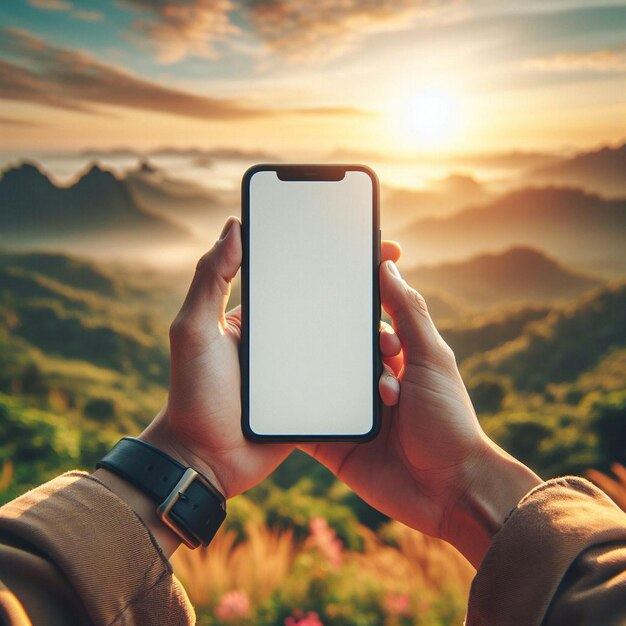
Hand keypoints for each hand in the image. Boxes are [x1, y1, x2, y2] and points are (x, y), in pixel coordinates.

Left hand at [139, 219, 406, 500]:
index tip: (356, 235)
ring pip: (344, 341)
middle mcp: (284, 338)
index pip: (297, 275)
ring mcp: (301, 368)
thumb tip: (233, 226)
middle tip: (389, 260)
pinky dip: (366, 370)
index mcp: (260, 316)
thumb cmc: (193, 392)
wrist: (204, 458)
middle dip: (361, 282)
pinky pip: (345, 379)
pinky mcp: (313, 397)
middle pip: (329, 304)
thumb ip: (210, 279)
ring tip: (394, 324)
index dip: (326, 252)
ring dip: (371, 328)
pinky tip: (389, 362)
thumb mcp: (194, 329)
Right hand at [302, 256, 540, 567]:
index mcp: (395, 361)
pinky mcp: (333, 444)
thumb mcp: (431, 358)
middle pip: (336, 354)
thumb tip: (388, 265)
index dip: (350, 307)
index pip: (366, 326)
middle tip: (296, 320)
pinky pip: (304, 423)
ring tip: (280, 353)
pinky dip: (290, 412)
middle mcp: (369, 386)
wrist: (448, 491)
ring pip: (316, 385)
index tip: (327, 280)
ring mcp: (349, 415)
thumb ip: (408, 313)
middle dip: (321, 341)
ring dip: (305, 374)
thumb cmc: (448, 420)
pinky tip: (268, 395)